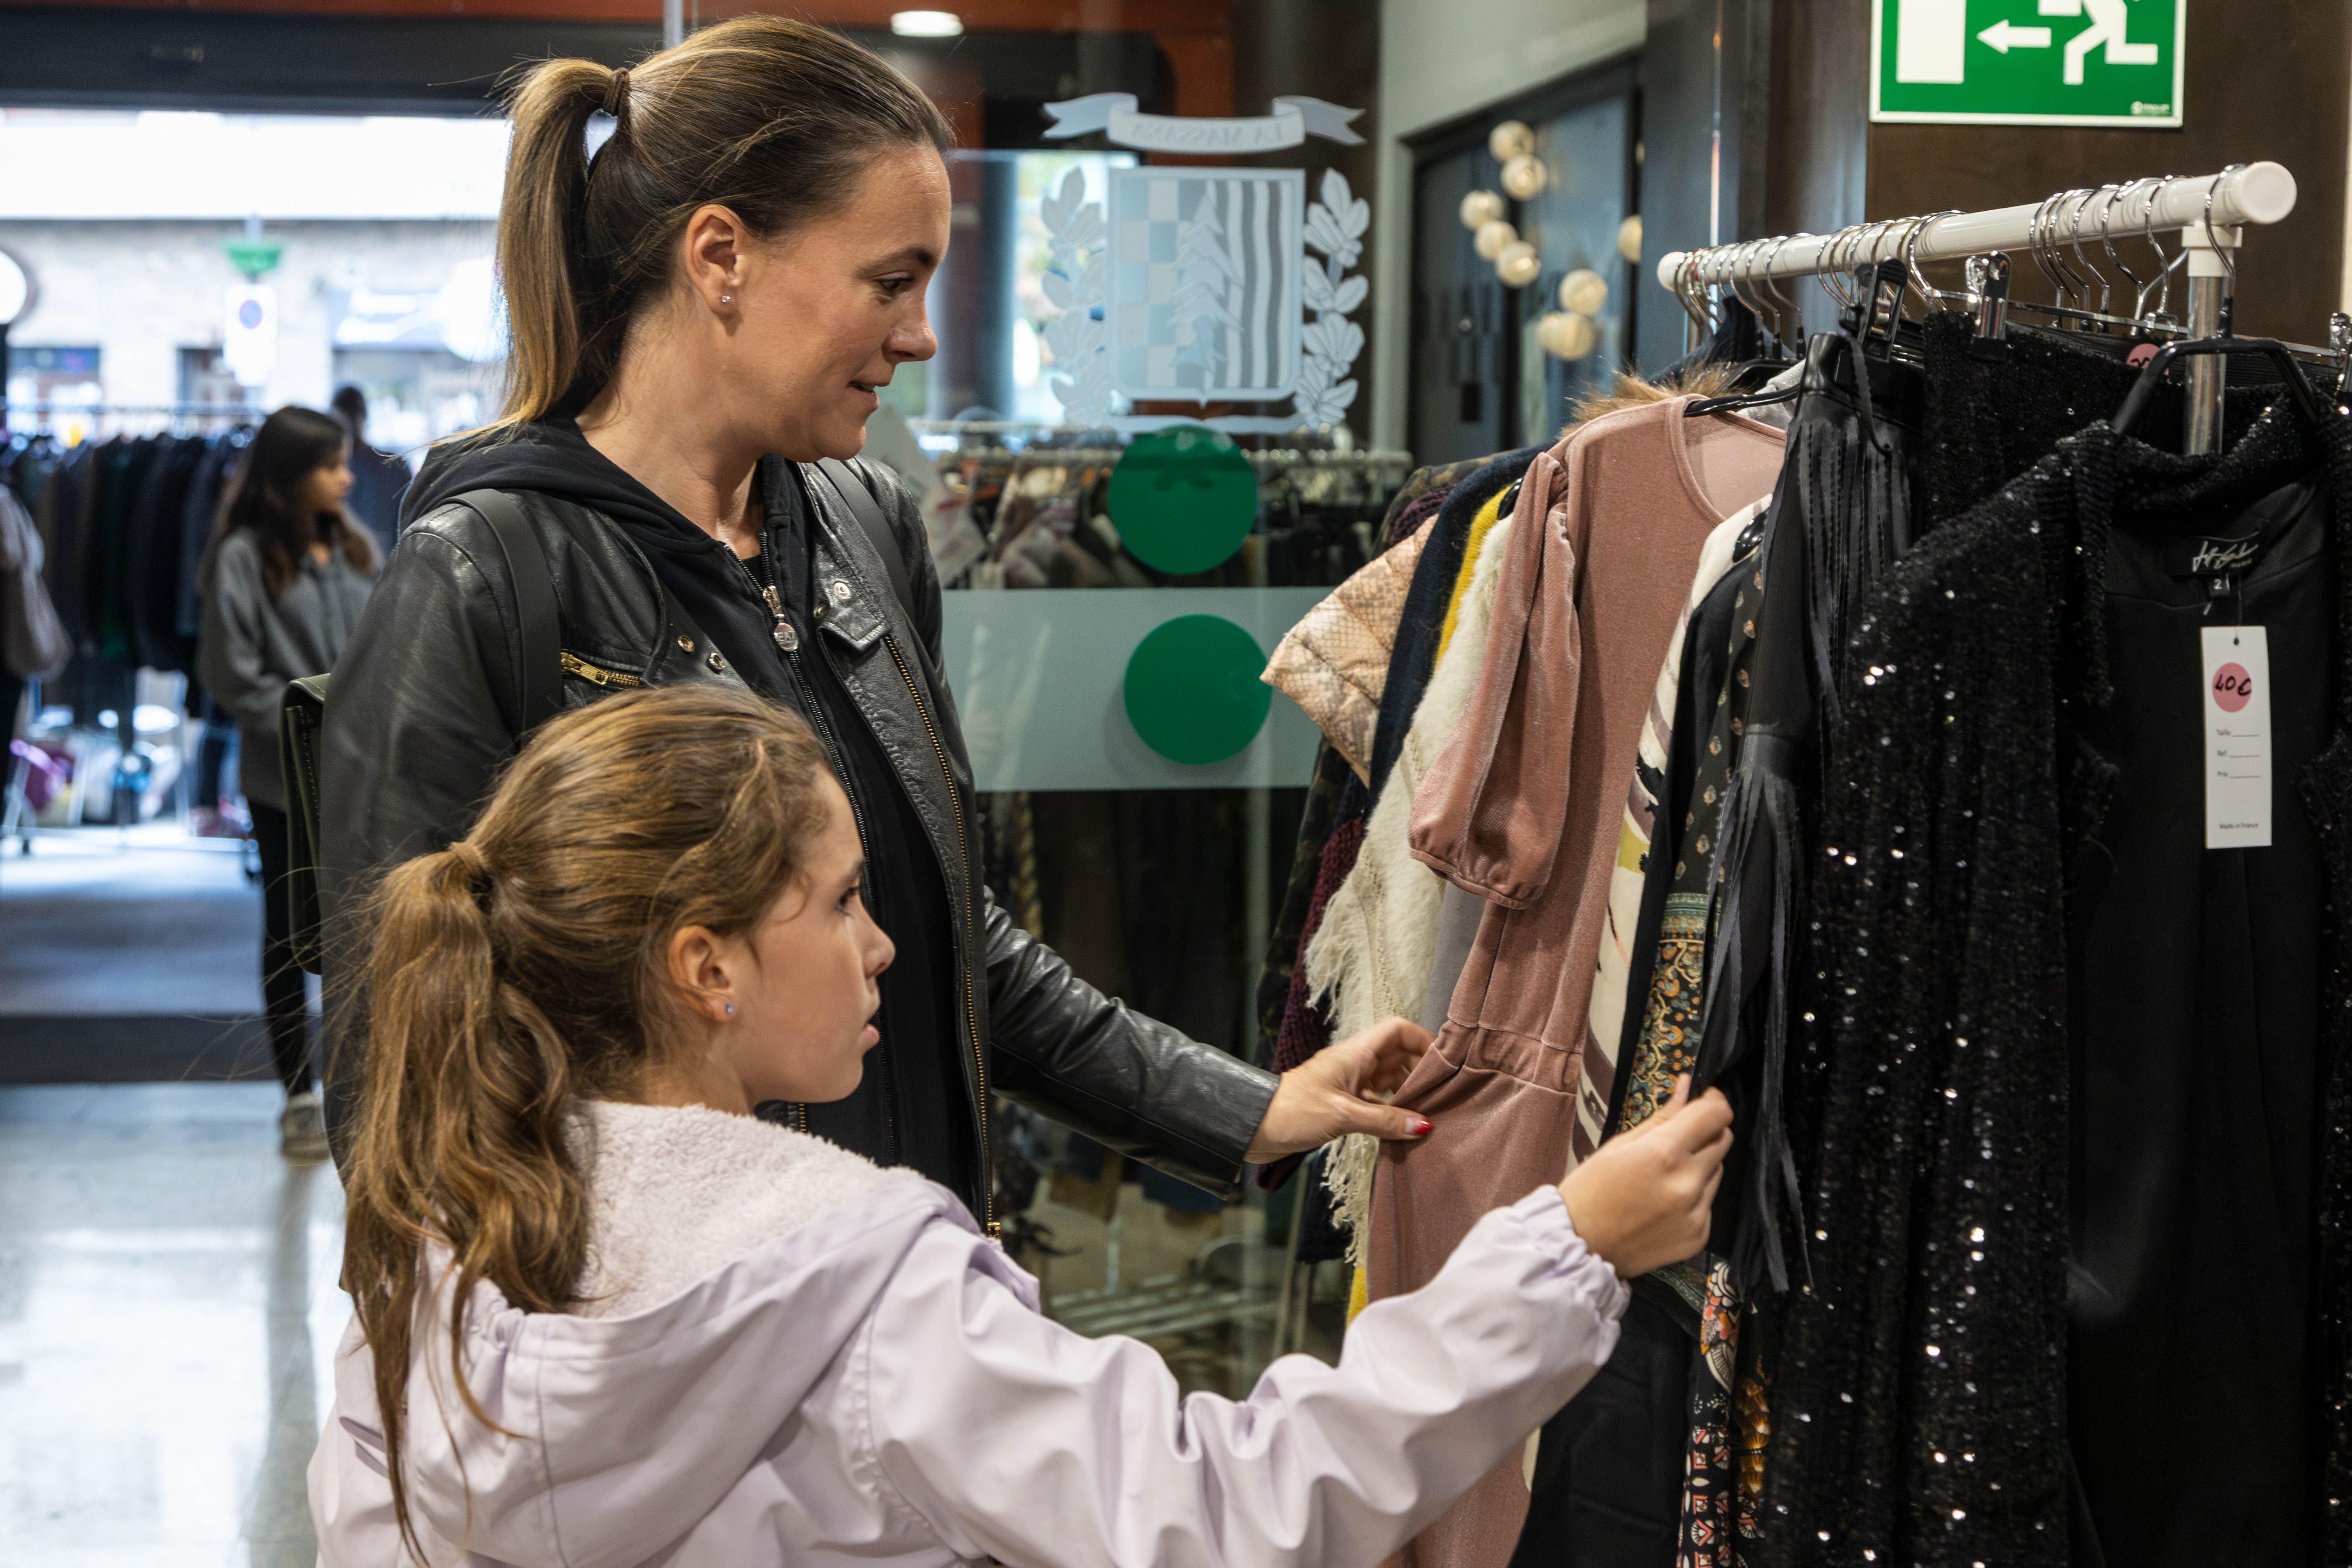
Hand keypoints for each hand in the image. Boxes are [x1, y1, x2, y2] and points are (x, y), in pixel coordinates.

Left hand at [1244, 1017, 1434, 1162]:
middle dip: (1420, 1071)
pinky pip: (1375, 1102)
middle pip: (1398, 1055)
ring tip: (1428, 1113)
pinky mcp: (1341, 1105)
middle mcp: (1354, 1063)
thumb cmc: (1292, 1111)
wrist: (1253, 1127)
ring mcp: (1347, 1084)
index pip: (1397, 1030)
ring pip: (1388, 1080)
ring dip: (1406, 1094)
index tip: (1443, 1063)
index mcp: (1354, 1052)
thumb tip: (1423, 1125)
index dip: (1422, 1040)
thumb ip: (1384, 1120)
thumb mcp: (1343, 1115)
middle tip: (1441, 1094)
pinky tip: (1400, 1128)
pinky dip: (1390, 1112)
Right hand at [1559, 1076, 1731, 1277]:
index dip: (1714, 1101)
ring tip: (1665, 1176)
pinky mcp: (1700, 1235)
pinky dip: (1694, 1196)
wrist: (1579, 1247)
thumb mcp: (1618, 1146)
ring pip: (1717, 1171)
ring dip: (1700, 1165)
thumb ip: (1660, 1118)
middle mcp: (1688, 1182)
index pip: (1716, 1114)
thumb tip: (1687, 1087)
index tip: (1704, 1100)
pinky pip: (1708, 1202)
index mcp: (1664, 1153)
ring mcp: (1697, 1212)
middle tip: (1681, 1137)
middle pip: (1723, 1140)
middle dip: (1706, 1131)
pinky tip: (1665, 1203)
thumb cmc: (1589, 1190)